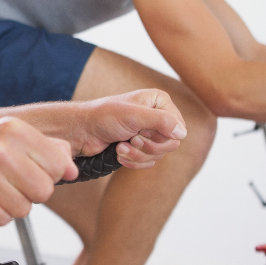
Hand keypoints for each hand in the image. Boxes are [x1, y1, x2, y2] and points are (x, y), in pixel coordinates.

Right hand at [0, 117, 75, 226]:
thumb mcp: (7, 137)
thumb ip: (45, 148)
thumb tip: (71, 165)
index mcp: (12, 130)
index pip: (59, 164)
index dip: (48, 174)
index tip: (30, 172)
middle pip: (44, 190)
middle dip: (30, 194)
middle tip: (7, 184)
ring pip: (24, 209)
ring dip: (9, 206)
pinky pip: (1, 220)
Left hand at [71, 89, 186, 168]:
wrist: (82, 131)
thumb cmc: (104, 117)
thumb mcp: (133, 116)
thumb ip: (160, 121)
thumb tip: (182, 133)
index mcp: (160, 102)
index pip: (178, 128)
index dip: (160, 135)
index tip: (139, 131)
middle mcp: (157, 116)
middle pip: (171, 144)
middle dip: (147, 147)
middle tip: (130, 140)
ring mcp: (149, 133)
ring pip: (159, 155)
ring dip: (137, 155)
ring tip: (120, 147)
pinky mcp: (140, 147)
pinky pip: (149, 162)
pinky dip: (134, 161)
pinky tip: (119, 154)